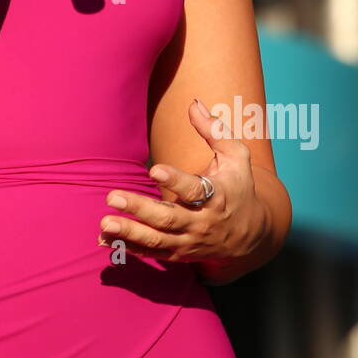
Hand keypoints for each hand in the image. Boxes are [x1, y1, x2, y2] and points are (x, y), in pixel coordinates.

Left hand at [98, 98, 270, 274]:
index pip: (195, 190)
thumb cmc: (238, 186)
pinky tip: (104, 240)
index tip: (154, 169)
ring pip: (157, 240)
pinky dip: (129, 248)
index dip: (175, 181)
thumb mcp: (236, 157)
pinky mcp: (179, 254)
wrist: (252, 235)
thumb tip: (194, 103)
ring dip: (129, 233)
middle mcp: (201, 222)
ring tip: (105, 223)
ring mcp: (189, 241)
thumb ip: (215, 131)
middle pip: (169, 219)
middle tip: (112, 196)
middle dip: (140, 208)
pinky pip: (152, 253)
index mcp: (217, 196)